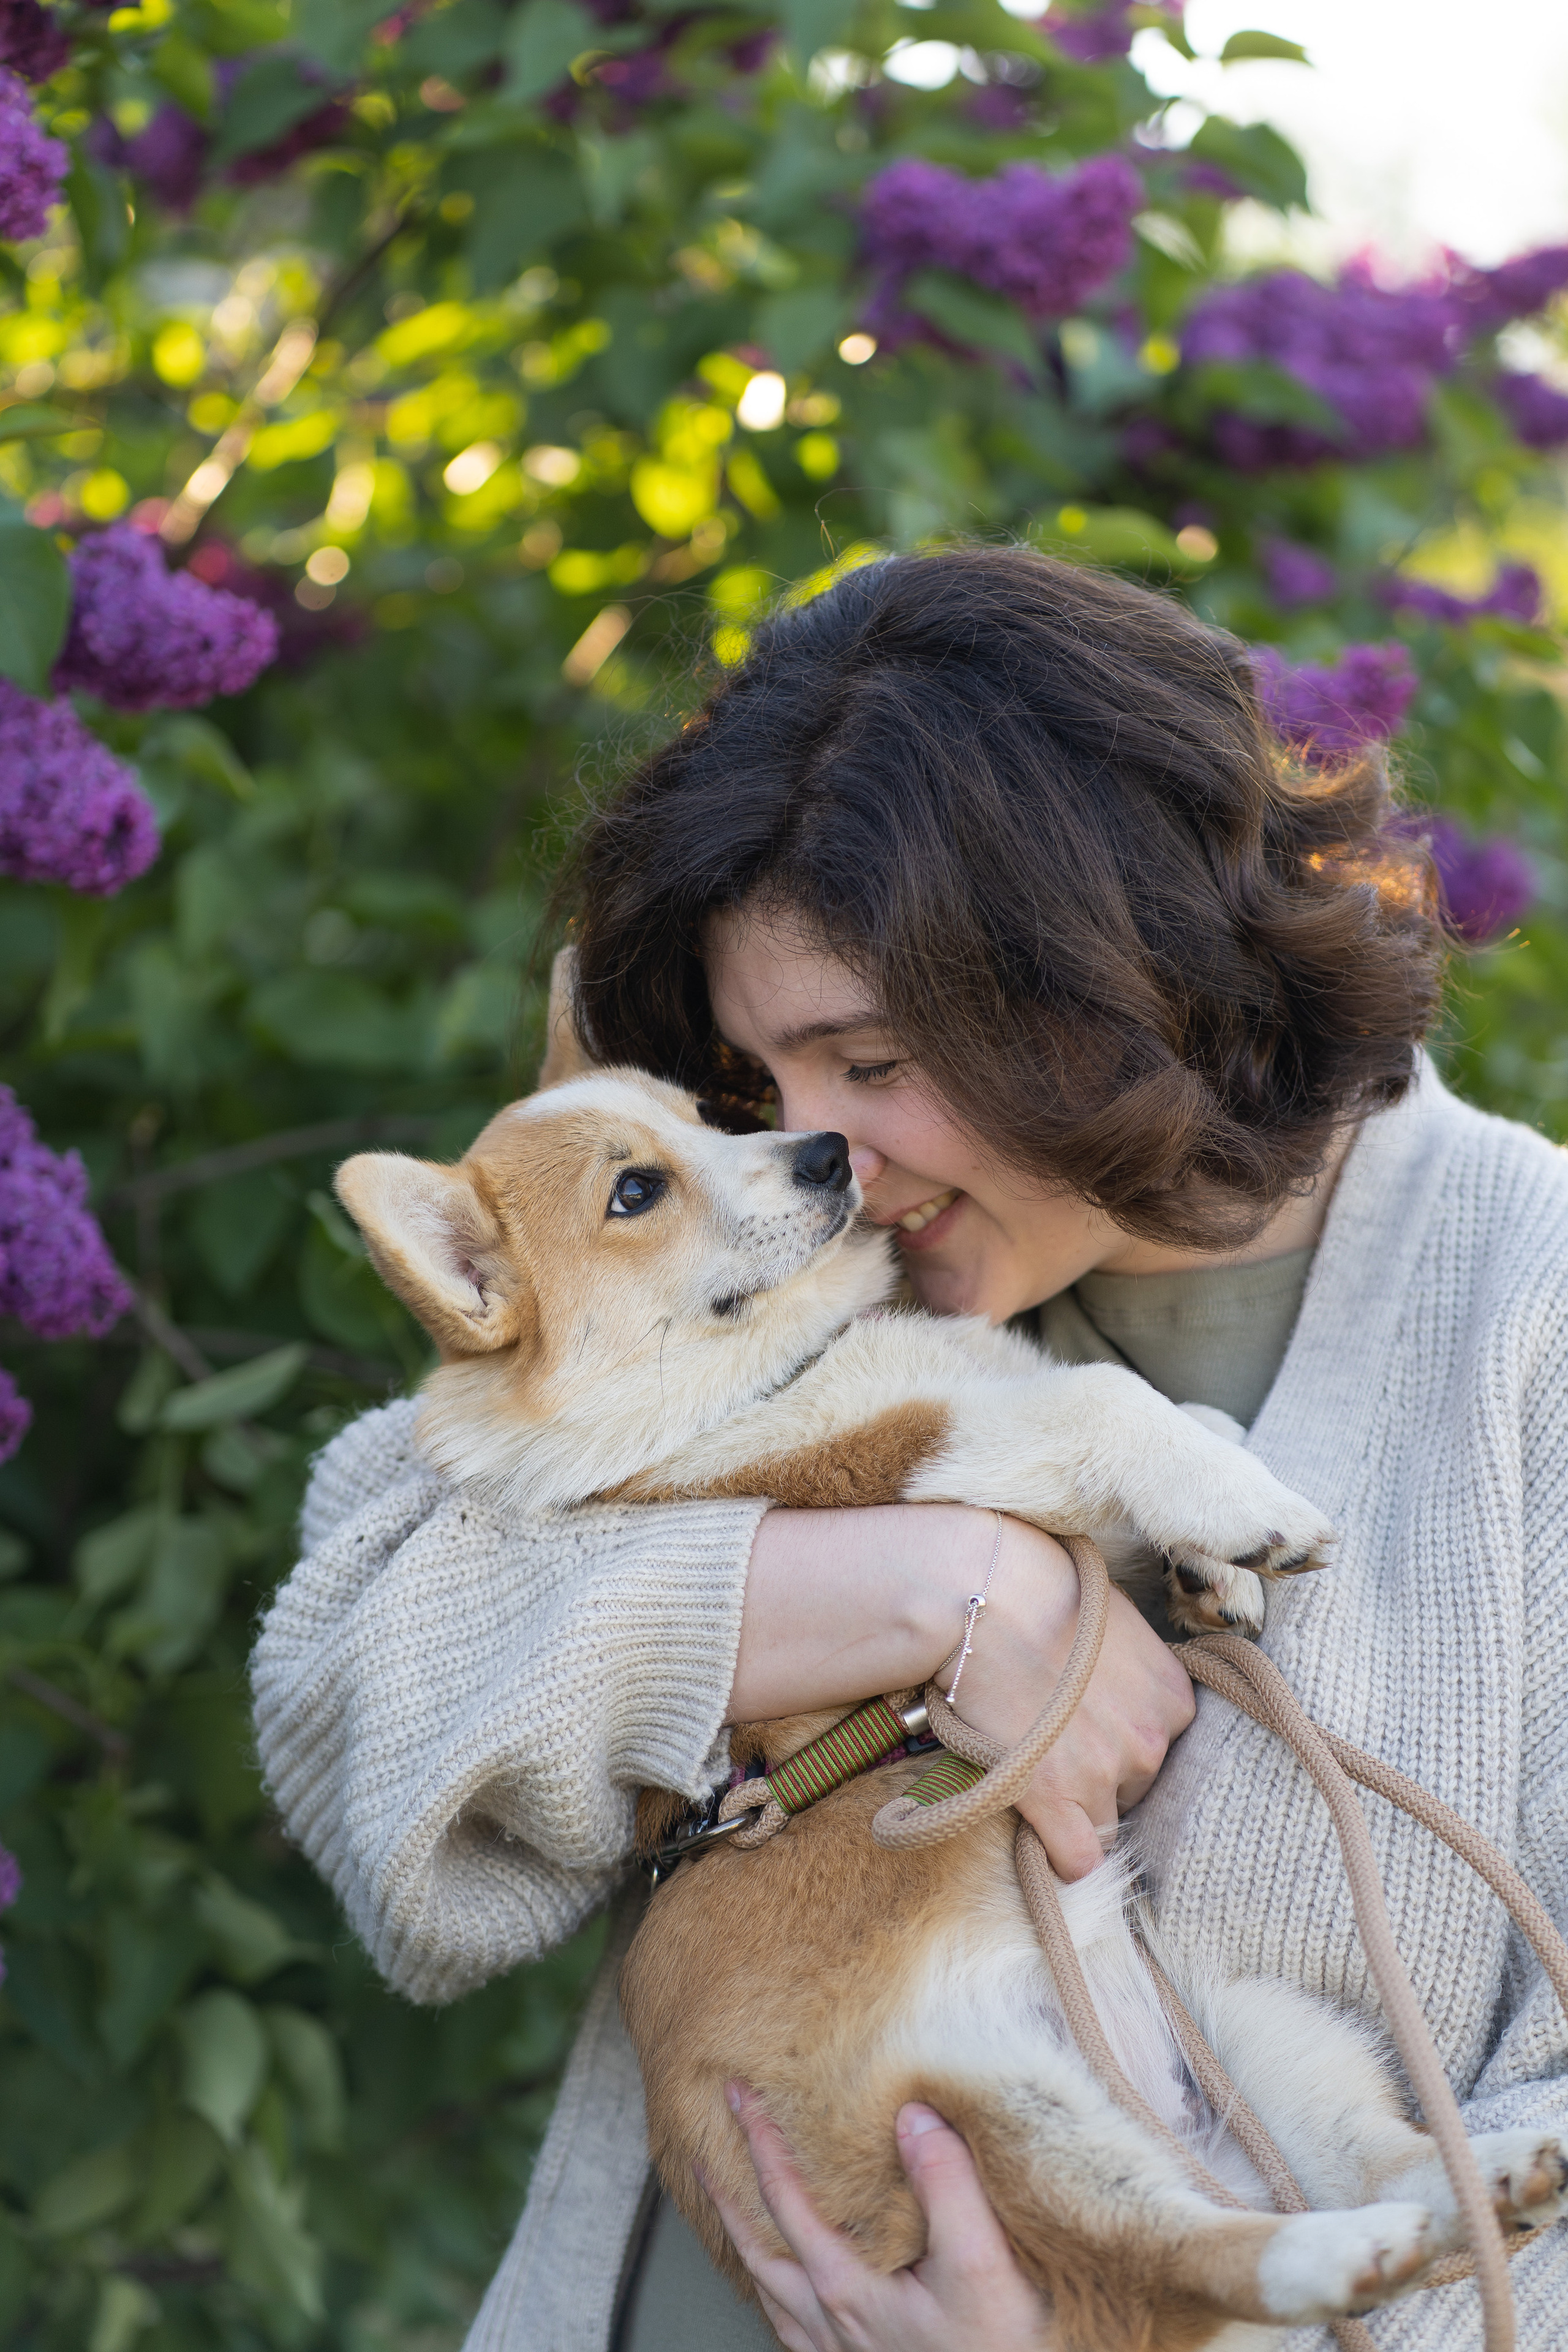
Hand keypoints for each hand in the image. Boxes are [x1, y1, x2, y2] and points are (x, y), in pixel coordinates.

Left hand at [706, 2083, 1054, 2351]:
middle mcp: (830, 2321)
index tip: (738, 2095)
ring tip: (735, 2213)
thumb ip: (947, 2187)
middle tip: (707, 2153)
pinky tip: (788, 2288)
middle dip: (729, 2195)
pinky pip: (794, 2327)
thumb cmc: (997, 2349)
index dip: (758, 2141)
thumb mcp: (981, 2263)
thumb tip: (911, 2117)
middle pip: (756, 2249)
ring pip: (770, 2293)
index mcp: (845, 2286)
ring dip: (747, 2245)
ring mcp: (839, 2350)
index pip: (783, 2198)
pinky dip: (776, 2294)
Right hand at [949, 1518, 1194, 1880]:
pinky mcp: (1055, 1798)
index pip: (1165, 1752)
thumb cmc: (1043, 1593)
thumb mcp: (1116, 1622)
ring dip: (1075, 1811)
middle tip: (1055, 1745)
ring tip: (1034, 1772)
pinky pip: (1077, 1860)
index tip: (1090, 1732)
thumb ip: (1135, 1671)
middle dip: (1101, 1776)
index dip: (1123, 1745)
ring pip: (1107, 1827)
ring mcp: (1104, 1773)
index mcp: (1173, 1697)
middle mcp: (1151, 1740)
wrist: (985, 1596)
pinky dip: (1061, 1855)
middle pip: (1135, 1789)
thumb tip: (1124, 1695)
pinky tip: (1041, 1834)